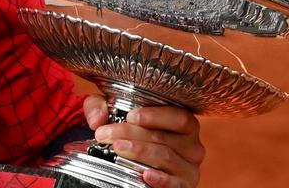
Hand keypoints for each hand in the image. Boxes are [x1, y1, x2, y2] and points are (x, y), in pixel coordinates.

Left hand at [84, 95, 204, 187]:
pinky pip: (174, 183)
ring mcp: (188, 168)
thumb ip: (101, 107)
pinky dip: (160, 179)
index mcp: (183, 124)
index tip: (130, 116)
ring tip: (117, 148)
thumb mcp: (114, 114)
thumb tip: (97, 118)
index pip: (179, 117)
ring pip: (166, 156)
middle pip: (164, 137)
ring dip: (139, 151)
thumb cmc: (132, 134)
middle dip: (132, 133)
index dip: (155, 116)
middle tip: (107, 134)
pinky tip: (145, 175)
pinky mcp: (182, 186)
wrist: (133, 164)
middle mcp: (191, 146)